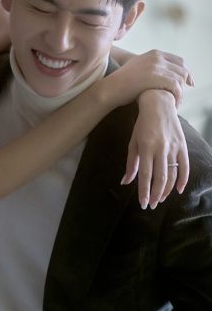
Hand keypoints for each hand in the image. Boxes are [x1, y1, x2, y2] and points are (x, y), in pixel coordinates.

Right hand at [103, 49, 193, 109]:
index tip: (187, 82)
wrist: (111, 88)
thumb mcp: (137, 66)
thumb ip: (150, 66)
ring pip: (180, 79)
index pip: (178, 60)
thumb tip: (160, 73)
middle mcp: (157, 57)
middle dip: (185, 82)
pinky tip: (175, 105)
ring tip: (177, 103)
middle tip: (182, 95)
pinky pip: (176, 87)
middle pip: (182, 69)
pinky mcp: (157, 77)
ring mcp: (157, 66)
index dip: (185, 71)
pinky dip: (178, 97)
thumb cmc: (122, 82)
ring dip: (181, 92)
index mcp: (154, 53)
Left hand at [121, 90, 188, 208]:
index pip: (145, 175)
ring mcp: (173, 147)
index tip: (143, 203)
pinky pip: (185, 166)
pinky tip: (178, 190)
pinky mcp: (183, 145)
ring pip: (172, 174)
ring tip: (161, 199)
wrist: (159, 105)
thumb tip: (125, 182)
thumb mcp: (133, 142)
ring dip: (167, 190)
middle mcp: (161, 148)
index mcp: (146, 147)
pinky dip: (183, 179)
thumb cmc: (142, 125)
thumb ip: (131, 163)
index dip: (144, 191)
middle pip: (160, 178)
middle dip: (156, 194)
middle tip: (152, 205)